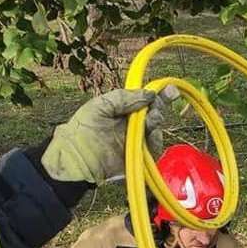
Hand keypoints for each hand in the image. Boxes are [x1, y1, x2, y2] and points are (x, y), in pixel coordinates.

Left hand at [41, 86, 177, 183]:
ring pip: (156, 130)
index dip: (159, 95)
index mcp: (124, 111)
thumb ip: (125, 97)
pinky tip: (150, 135)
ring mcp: (136, 141)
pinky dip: (155, 140)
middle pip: (155, 114)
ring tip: (150, 122)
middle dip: (159, 108)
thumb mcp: (101, 105)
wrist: (76, 156)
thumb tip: (150, 94)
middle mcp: (132, 125)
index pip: (146, 101)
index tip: (170, 90)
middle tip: (155, 108)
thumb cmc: (83, 129)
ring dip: (156, 123)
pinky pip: (154, 148)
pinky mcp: (139, 157)